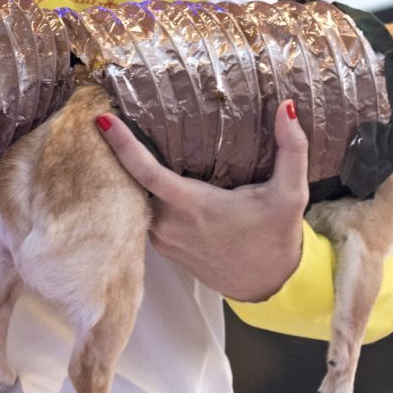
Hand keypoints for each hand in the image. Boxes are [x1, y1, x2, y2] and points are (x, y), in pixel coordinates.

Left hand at [98, 99, 308, 301]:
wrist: (267, 286)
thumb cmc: (276, 239)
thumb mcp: (291, 194)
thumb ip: (291, 149)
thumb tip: (287, 107)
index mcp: (192, 206)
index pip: (145, 171)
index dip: (121, 144)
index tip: (102, 119)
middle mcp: (168, 224)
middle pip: (132, 182)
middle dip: (118, 152)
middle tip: (108, 115)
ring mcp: (162, 238)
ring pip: (137, 198)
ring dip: (131, 173)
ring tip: (124, 139)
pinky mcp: (162, 247)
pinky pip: (144, 213)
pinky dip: (143, 193)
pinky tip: (145, 174)